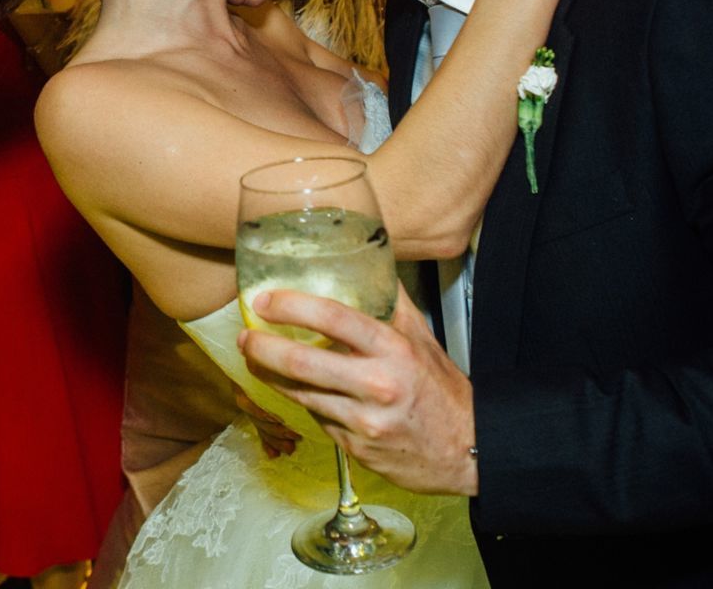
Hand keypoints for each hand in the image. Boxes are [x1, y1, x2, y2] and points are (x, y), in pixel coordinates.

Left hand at [239, 285, 477, 495]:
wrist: (467, 451)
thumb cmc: (441, 390)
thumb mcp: (422, 338)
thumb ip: (391, 303)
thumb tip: (368, 262)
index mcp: (394, 350)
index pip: (336, 319)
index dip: (294, 307)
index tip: (266, 300)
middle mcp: (377, 385)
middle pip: (304, 365)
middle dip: (264, 348)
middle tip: (246, 335)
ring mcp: (363, 422)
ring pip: (302, 395)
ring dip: (270, 376)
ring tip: (254, 358)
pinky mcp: (355, 449)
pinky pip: (318, 419)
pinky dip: (303, 401)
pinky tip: (295, 389)